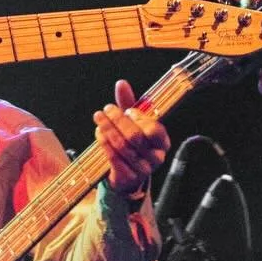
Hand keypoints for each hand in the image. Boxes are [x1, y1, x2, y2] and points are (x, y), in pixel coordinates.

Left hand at [94, 80, 169, 196]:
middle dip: (118, 120)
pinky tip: (99, 133)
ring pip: (122, 146)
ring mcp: (143, 169)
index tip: (127, 110)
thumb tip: (121, 83)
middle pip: (135, 137)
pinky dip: (104, 143)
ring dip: (108, 129)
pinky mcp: (129, 177)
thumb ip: (129, 103)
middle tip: (106, 109)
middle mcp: (156, 157)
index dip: (139, 118)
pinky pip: (114, 158)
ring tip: (99, 118)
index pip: (154, 130)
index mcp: (162, 142)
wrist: (129, 174)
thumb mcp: (133, 123)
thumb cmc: (133, 143)